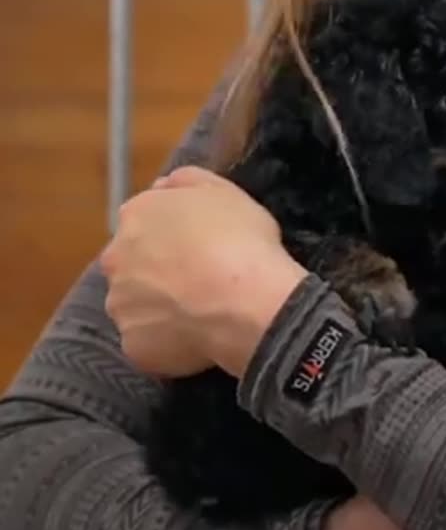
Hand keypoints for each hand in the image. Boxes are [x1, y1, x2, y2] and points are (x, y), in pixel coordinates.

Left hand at [102, 165, 308, 378]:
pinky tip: (200, 338)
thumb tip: (165, 186)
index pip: (144, 221)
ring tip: (202, 313)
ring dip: (160, 308)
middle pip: (133, 264)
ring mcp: (120, 306)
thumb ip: (189, 183)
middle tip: (199, 280)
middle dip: (157, 271)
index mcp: (136, 216)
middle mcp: (115, 259)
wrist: (245, 301)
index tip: (200, 245)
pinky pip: (150, 343)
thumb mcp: (226, 191)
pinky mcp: (133, 346)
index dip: (172, 234)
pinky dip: (170, 341)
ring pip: (137, 306)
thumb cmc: (240, 239)